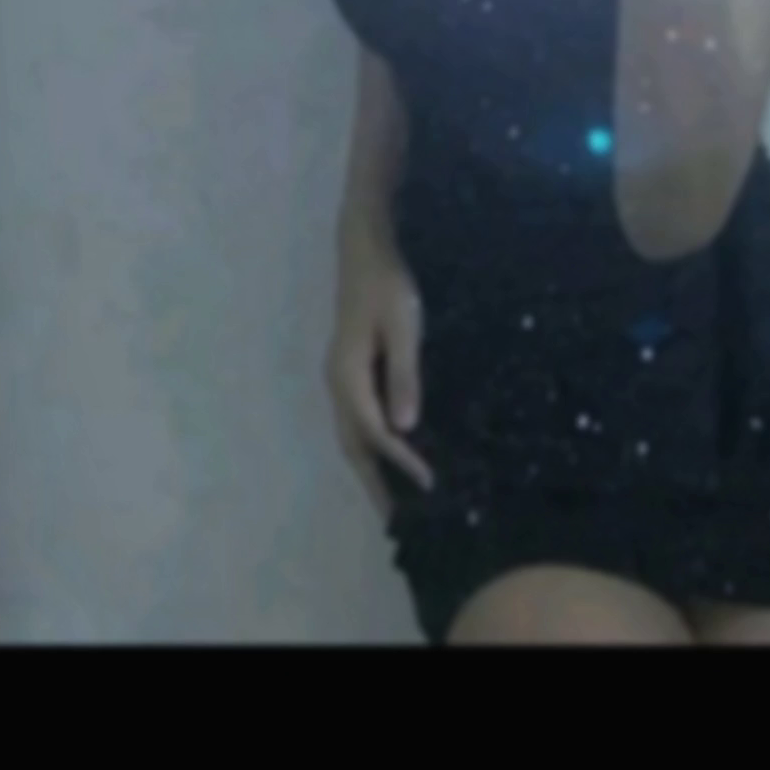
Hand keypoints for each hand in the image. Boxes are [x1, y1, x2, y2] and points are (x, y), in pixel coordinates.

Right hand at [325, 213, 434, 522]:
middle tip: (399, 523)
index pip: (374, 432)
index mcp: (347, 376)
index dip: (402, 462)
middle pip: (354, 445)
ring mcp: (341, 377)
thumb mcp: (402, 325)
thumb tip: (405, 428)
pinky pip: (358, 420)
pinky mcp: (351, 370)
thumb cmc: (388, 282)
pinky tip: (391, 456)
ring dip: (372, 469)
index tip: (431, 486)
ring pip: (352, 436)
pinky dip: (372, 447)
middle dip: (375, 483)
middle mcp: (338, 384)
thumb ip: (404, 375)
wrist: (365, 246)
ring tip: (395, 502)